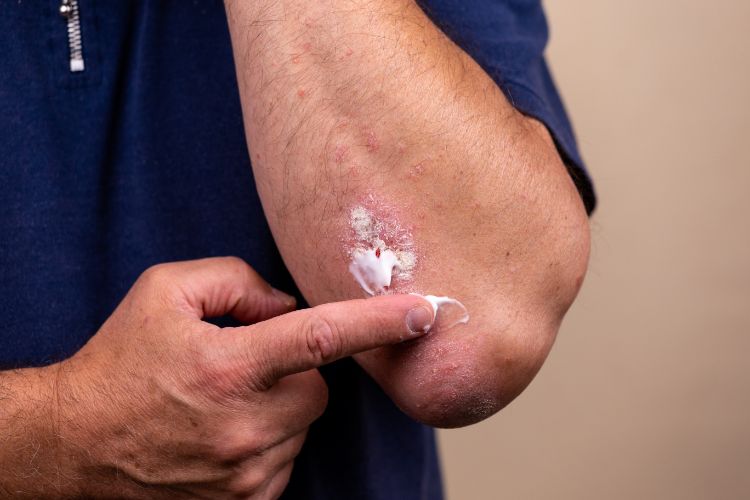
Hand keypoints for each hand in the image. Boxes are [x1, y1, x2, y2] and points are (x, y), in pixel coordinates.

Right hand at [54, 257, 434, 498]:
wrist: (75, 443)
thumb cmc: (121, 361)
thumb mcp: (166, 292)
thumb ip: (238, 282)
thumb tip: (288, 305)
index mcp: (228, 368)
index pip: (322, 338)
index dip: (379, 322)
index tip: (425, 313)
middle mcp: (244, 427)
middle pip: (318, 386)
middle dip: (296, 369)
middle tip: (245, 365)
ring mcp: (247, 472)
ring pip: (304, 423)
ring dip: (280, 405)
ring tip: (222, 402)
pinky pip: (288, 455)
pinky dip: (270, 437)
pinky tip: (224, 431)